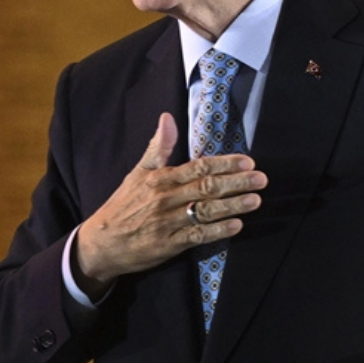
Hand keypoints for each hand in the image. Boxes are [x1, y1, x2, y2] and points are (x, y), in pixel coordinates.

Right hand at [73, 112, 265, 298]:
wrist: (102, 243)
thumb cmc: (123, 205)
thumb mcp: (136, 172)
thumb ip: (157, 147)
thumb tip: (167, 117)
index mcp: (160, 179)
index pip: (198, 167)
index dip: (224, 164)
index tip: (247, 161)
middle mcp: (166, 199)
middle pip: (207, 188)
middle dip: (236, 182)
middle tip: (261, 178)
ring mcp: (169, 223)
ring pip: (206, 211)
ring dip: (233, 205)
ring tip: (255, 200)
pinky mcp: (170, 245)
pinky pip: (198, 236)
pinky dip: (218, 231)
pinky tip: (236, 226)